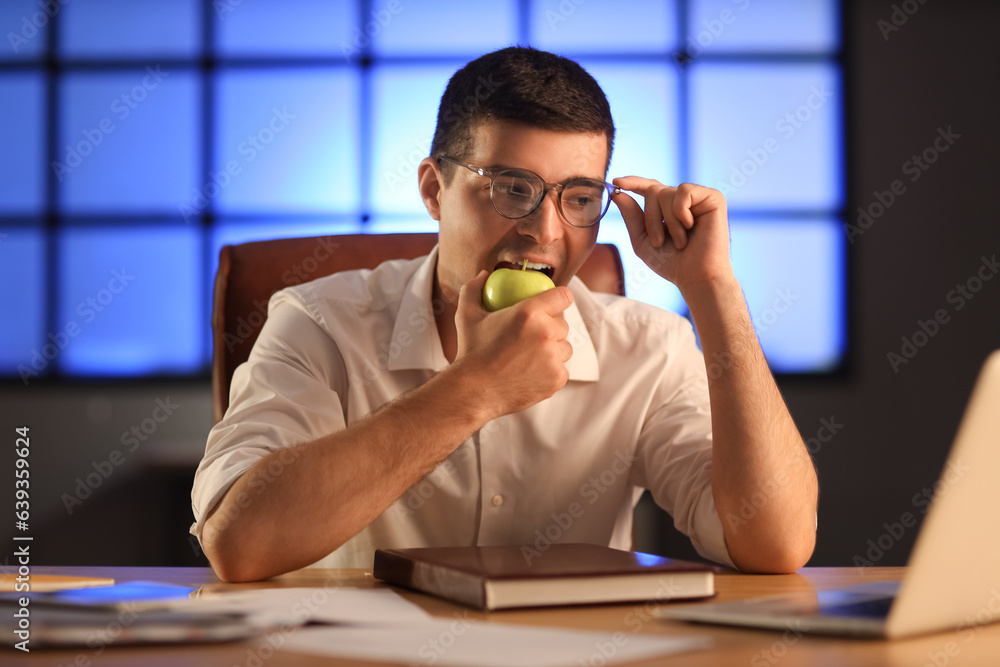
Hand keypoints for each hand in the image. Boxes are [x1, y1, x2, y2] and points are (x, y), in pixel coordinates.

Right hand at [452, 270, 573, 419]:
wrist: (473, 392)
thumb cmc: (470, 351)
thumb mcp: (466, 315)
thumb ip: (474, 289)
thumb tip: (484, 274)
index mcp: (530, 312)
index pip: (563, 296)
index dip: (560, 298)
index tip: (554, 303)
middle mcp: (546, 333)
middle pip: (563, 325)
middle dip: (551, 329)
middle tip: (533, 336)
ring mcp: (553, 358)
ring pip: (564, 349)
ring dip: (553, 350)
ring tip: (530, 356)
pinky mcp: (557, 379)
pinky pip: (561, 370)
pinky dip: (550, 372)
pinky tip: (531, 373)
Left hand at [612, 177, 734, 292]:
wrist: (696, 277)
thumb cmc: (672, 263)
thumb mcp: (643, 241)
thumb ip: (631, 216)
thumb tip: (618, 192)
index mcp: (669, 209)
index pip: (650, 188)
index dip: (634, 183)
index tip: (615, 182)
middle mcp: (684, 200)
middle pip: (653, 190)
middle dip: (650, 219)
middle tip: (659, 242)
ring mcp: (699, 198)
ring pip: (665, 192)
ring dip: (667, 222)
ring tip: (680, 242)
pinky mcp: (713, 198)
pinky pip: (684, 191)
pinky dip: (681, 212)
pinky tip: (692, 227)